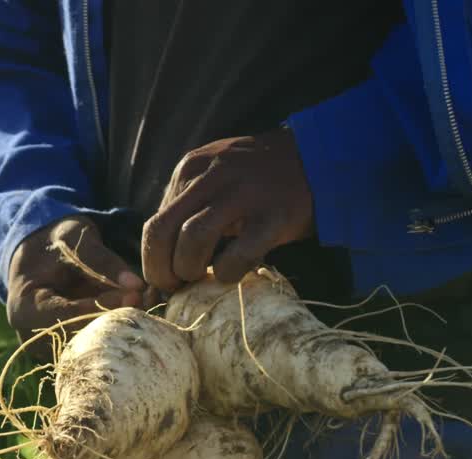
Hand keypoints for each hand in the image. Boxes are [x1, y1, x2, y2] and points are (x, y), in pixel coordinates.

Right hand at [7, 216, 153, 353]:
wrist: (39, 253)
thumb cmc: (54, 242)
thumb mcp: (75, 239)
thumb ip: (102, 260)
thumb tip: (137, 285)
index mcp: (24, 307)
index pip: (63, 316)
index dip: (100, 307)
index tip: (133, 295)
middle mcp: (33, 336)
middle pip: (78, 338)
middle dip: (115, 319)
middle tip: (147, 300)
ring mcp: (49, 347)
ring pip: (90, 346)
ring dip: (120, 326)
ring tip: (146, 302)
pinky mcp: (67, 348)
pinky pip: (95, 344)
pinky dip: (117, 327)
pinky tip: (138, 308)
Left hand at [141, 127, 314, 290]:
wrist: (318, 158)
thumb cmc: (259, 181)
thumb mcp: (214, 179)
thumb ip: (187, 209)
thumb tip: (161, 261)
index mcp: (190, 169)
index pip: (154, 223)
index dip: (153, 260)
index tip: (165, 279)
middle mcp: (211, 177)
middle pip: (161, 231)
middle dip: (160, 270)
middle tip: (174, 287)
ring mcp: (243, 194)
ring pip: (191, 239)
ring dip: (189, 270)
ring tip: (200, 280)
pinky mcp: (272, 216)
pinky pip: (238, 254)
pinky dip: (227, 272)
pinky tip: (232, 273)